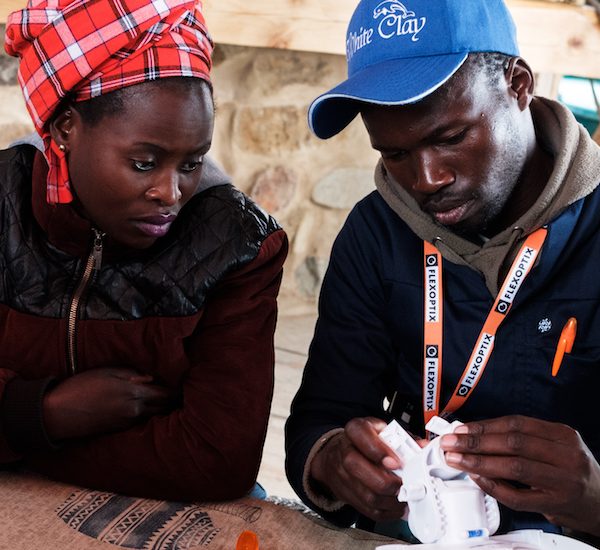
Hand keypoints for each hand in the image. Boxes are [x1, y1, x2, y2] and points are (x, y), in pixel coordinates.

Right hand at [43, 368, 177, 440]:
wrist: (57, 414)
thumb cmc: (80, 386)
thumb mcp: (107, 372)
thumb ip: (132, 374)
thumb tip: (152, 378)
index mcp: (134, 393)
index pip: (166, 394)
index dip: (177, 390)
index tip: (186, 385)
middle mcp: (134, 410)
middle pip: (163, 407)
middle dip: (172, 401)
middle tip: (181, 393)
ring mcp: (126, 422)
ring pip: (152, 415)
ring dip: (160, 409)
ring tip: (167, 401)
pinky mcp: (118, 429)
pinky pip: (139, 420)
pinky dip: (146, 414)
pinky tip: (146, 408)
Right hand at [310, 417, 406, 521]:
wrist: (340, 452)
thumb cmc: (366, 441)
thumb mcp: (383, 431)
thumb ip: (404, 439)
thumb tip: (423, 447)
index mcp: (355, 430)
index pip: (362, 436)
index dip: (379, 451)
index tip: (397, 463)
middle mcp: (344, 450)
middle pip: (356, 466)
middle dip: (386, 481)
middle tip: (403, 484)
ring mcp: (342, 473)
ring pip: (365, 493)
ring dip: (390, 501)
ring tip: (404, 497)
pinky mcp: (345, 494)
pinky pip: (366, 509)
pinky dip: (386, 512)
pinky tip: (396, 506)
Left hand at [440, 415, 599, 536]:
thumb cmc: (570, 471)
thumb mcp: (555, 446)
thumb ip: (522, 439)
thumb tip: (475, 434)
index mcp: (562, 434)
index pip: (516, 424)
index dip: (484, 425)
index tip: (461, 429)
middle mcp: (567, 455)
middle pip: (512, 443)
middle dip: (475, 442)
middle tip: (451, 443)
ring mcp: (564, 480)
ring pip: (513, 467)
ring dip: (478, 462)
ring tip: (456, 459)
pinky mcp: (557, 503)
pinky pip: (518, 496)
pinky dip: (493, 486)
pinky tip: (477, 478)